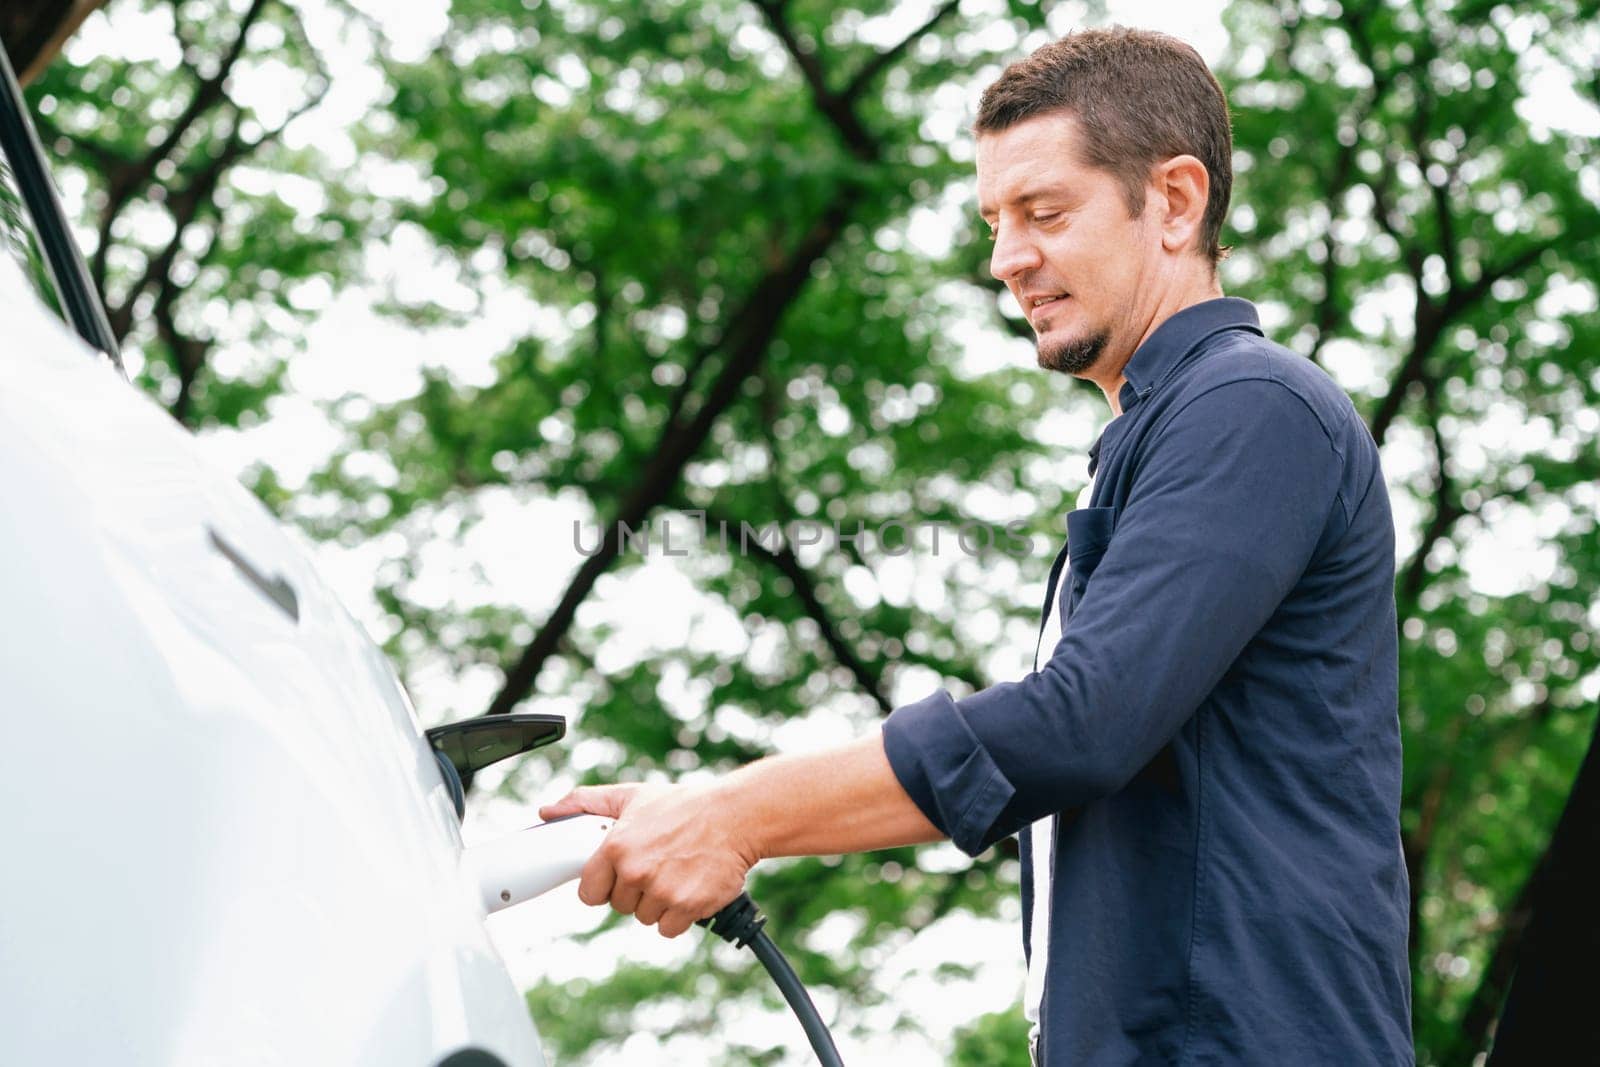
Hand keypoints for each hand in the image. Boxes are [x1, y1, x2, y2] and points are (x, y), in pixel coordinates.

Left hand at [538, 780, 757, 937]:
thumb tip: (547, 811)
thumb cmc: (683, 806)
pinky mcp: (687, 906)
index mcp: (616, 846)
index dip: (604, 885)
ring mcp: (662, 891)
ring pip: (645, 918)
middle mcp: (636, 870)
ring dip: (659, 902)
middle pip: (619, 906)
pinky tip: (690, 887)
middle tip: (657, 865)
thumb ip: (585, 803)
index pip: (589, 892)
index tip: (619, 875)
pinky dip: (680, 915)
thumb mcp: (632, 797)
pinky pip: (669, 928)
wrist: (736, 816)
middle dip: (635, 890)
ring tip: (677, 872)